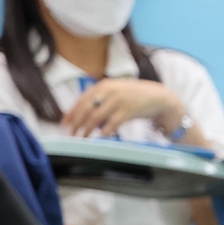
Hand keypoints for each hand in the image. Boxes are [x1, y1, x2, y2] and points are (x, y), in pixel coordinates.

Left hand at [62, 78, 184, 138]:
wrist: (159, 97)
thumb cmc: (135, 96)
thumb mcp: (116, 91)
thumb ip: (100, 97)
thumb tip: (83, 112)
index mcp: (103, 86)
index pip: (81, 100)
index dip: (71, 113)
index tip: (64, 124)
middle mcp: (108, 91)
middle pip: (86, 110)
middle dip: (76, 123)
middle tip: (71, 134)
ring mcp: (118, 101)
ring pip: (96, 118)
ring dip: (87, 130)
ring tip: (83, 138)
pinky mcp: (128, 111)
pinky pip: (112, 123)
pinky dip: (105, 131)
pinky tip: (101, 136)